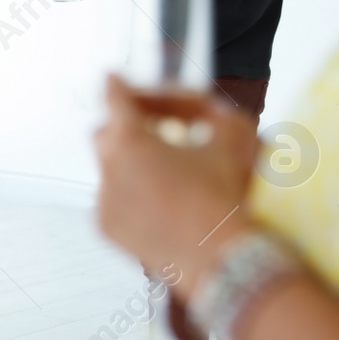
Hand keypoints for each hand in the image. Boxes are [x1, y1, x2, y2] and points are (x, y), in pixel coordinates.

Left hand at [93, 75, 260, 296]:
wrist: (223, 260)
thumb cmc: (227, 199)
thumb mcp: (234, 140)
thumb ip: (215, 113)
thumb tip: (208, 113)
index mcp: (131, 139)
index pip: (114, 97)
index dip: (118, 85)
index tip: (114, 79)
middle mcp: (108, 166)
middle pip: (106, 131)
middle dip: (127, 125)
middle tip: (158, 131)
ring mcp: (104, 199)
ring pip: (110, 168)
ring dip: (132, 163)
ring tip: (168, 173)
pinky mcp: (106, 227)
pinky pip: (113, 200)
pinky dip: (131, 196)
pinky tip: (163, 205)